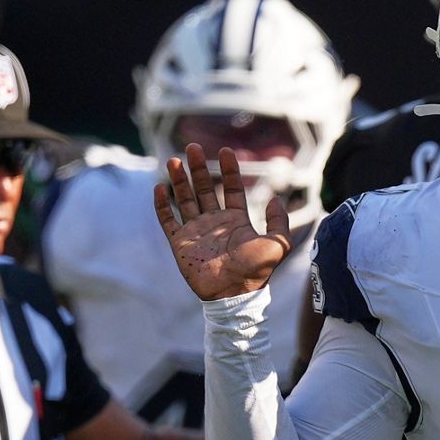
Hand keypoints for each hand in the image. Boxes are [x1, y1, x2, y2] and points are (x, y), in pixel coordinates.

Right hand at [155, 144, 290, 299]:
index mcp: (236, 220)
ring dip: (179, 180)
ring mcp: (196, 231)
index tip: (225, 150)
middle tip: (193, 147)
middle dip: (198, 168)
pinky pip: (168, 220)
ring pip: (184, 199)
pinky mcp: (180, 243)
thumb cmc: (257, 271)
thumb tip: (276, 198)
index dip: (228, 170)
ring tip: (173, 160)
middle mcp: (214, 222)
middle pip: (204, 189)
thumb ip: (279, 220)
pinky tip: (160, 188)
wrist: (234, 293)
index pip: (230, 189)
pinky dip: (163, 204)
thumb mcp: (278, 243)